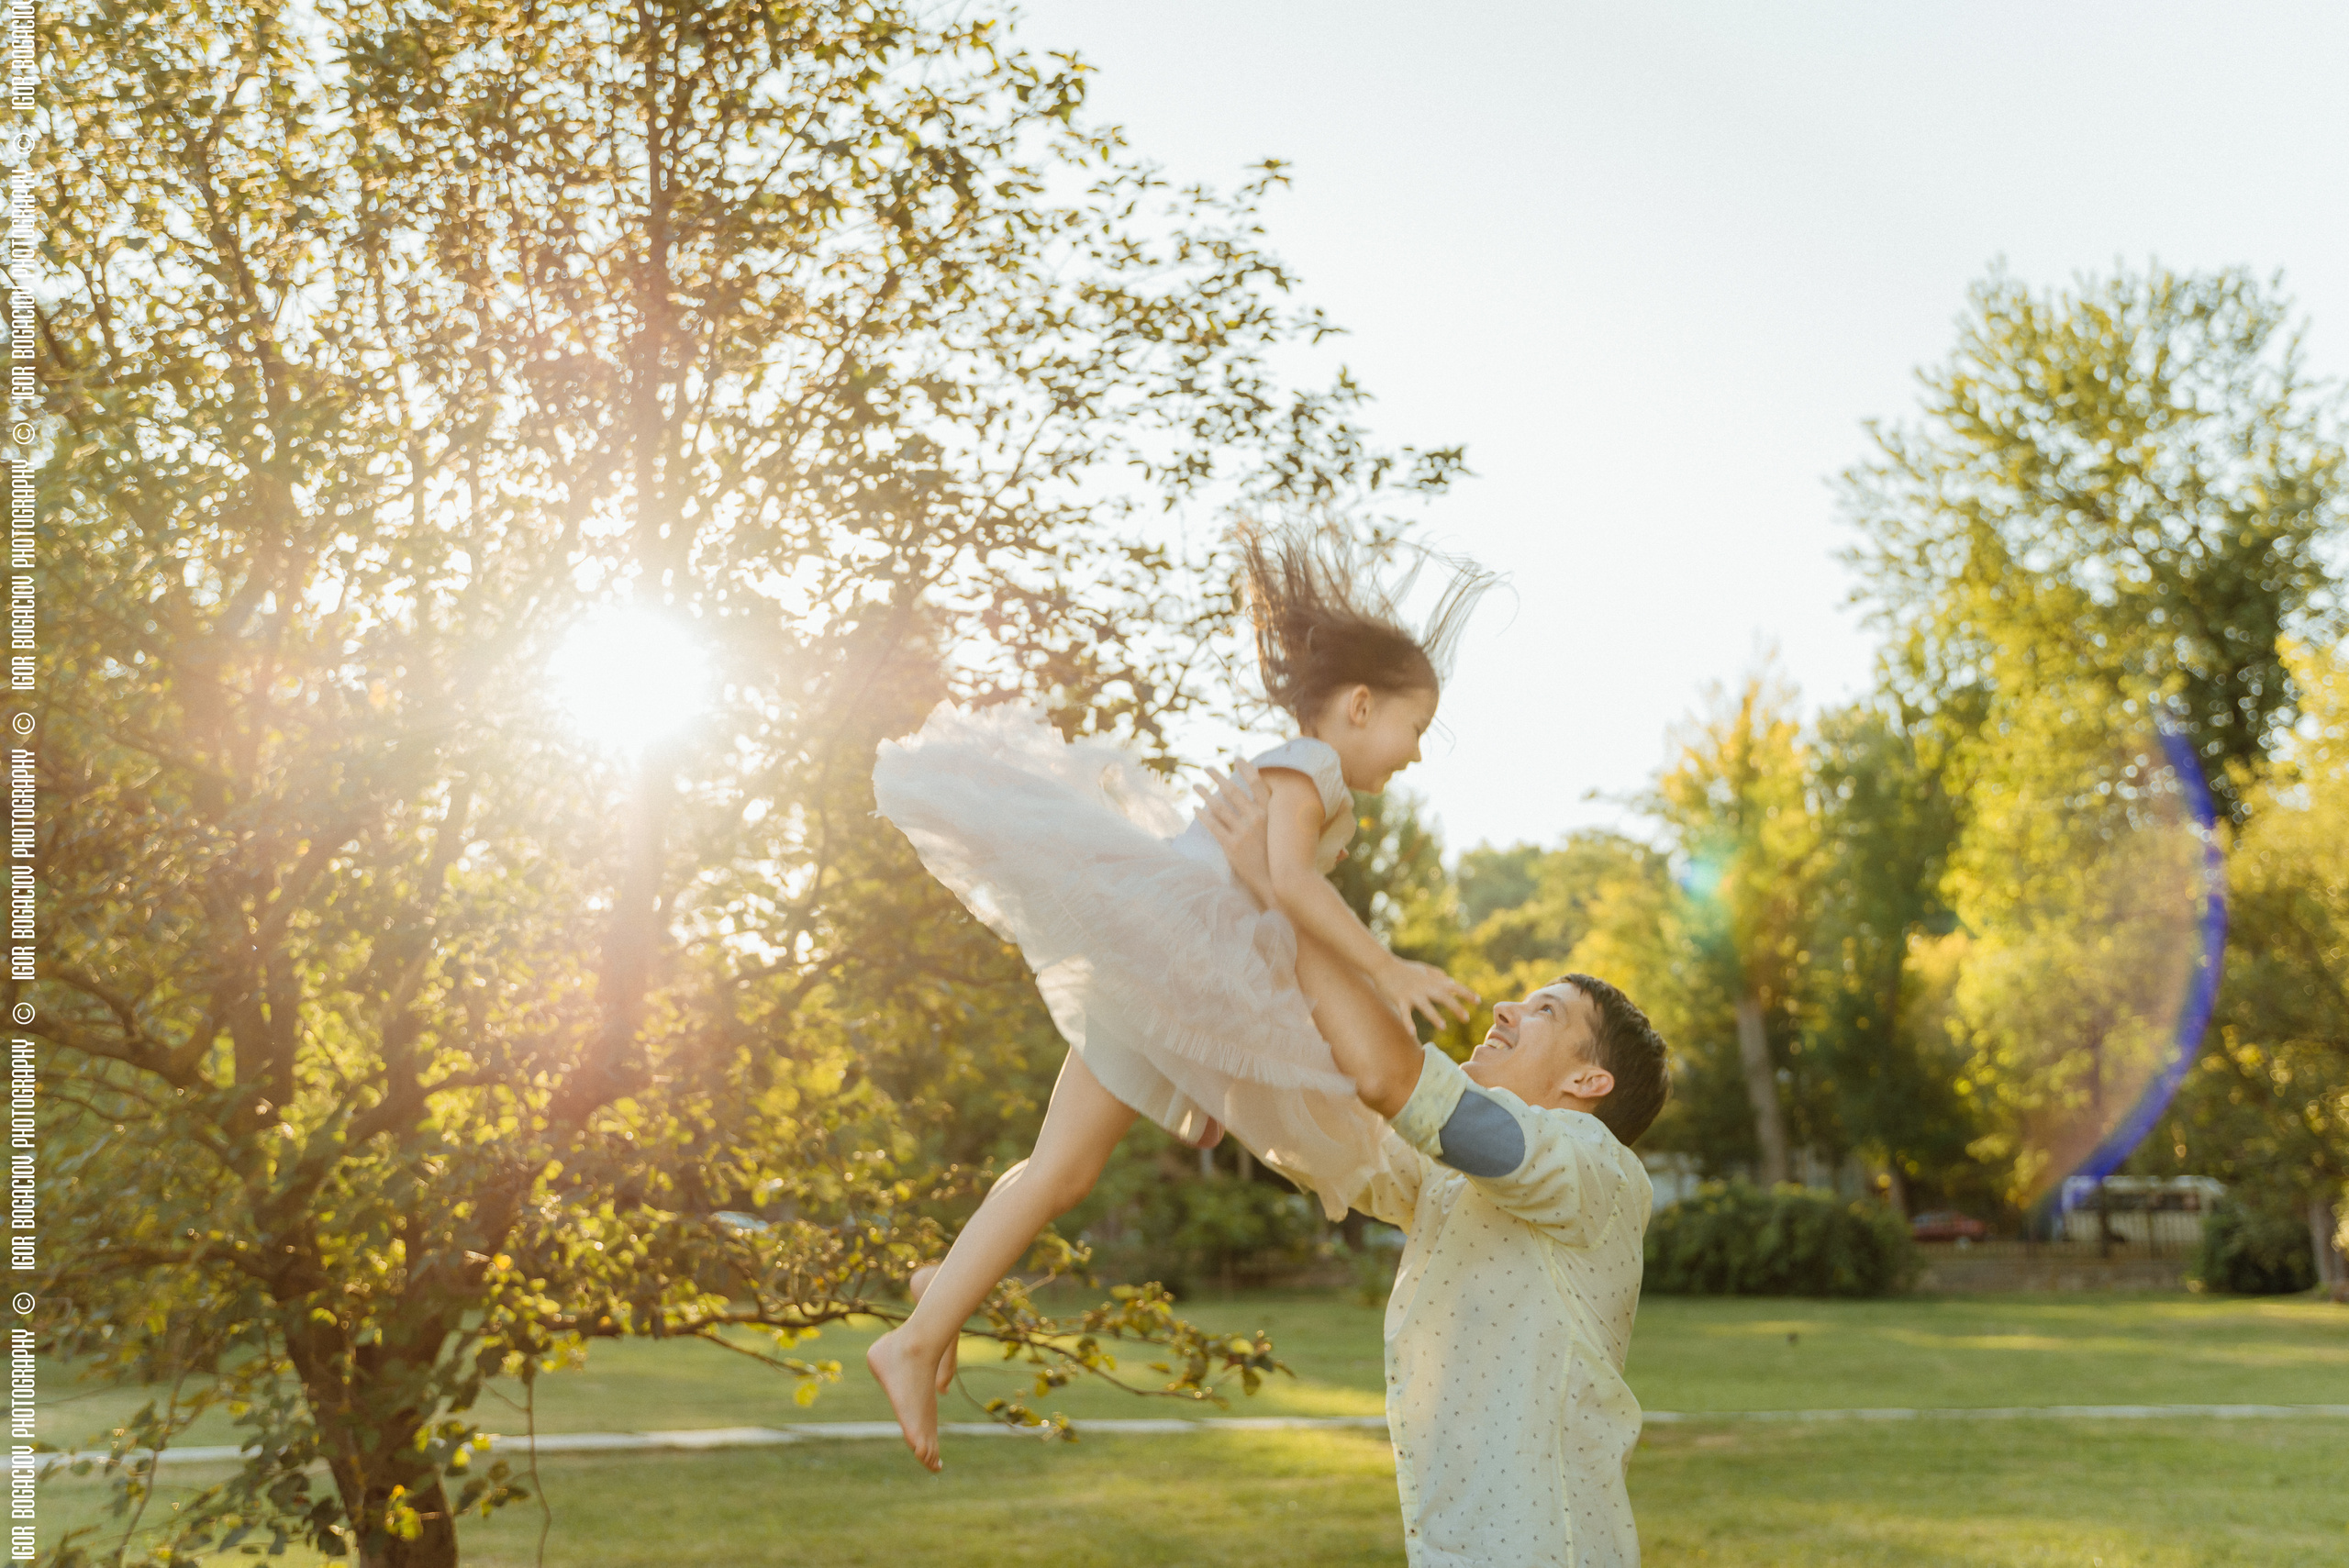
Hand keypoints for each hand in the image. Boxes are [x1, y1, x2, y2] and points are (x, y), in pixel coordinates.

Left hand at [1193, 759, 1274, 905]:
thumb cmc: (1278, 858)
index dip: (1247, 769)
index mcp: (1270, 813)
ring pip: (1219, 806)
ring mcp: (1243, 832)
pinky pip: (1213, 826)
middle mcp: (1257, 819)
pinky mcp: (1232, 845)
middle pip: (1233, 791)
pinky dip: (1203, 815)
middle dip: (1217, 777)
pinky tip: (1195, 808)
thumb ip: (1272, 816)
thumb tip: (1263, 803)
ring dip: (1205, 794)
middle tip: (1207, 768)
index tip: (1236, 758)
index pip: (1258, 784)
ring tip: (1196, 786)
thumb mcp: (1281, 833)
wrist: (1277, 883)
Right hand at [1382, 957, 1477, 1032]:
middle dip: (1455, 1007)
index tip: (1478, 1001)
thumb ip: (1438, 975)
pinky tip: (1413, 1034)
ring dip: (1434, 1016)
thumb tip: (1452, 982)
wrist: (1383, 965)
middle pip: (1443, 997)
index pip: (1453, 986)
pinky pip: (1405, 1013)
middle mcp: (1424, 987)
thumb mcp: (1424, 969)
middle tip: (1466, 1018)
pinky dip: (1408, 1023)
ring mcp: (1412, 994)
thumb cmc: (1404, 968)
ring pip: (1425, 1006)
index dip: (1466, 993)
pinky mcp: (1399, 999)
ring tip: (1443, 1027)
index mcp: (1432, 981)